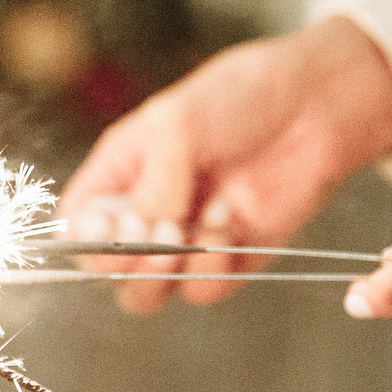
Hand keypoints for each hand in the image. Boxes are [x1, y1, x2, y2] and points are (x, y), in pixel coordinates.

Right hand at [58, 15, 391, 314]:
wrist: (315, 103)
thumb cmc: (239, 97)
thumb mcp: (176, 124)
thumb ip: (149, 183)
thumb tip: (142, 231)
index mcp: (120, 173)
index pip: (76, 226)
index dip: (85, 238)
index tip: (115, 224)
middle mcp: (147, 212)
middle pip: (108, 272)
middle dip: (127, 262)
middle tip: (161, 230)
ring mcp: (188, 238)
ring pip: (149, 294)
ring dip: (167, 272)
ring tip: (195, 229)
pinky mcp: (233, 257)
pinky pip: (205, 290)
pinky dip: (214, 269)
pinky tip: (232, 219)